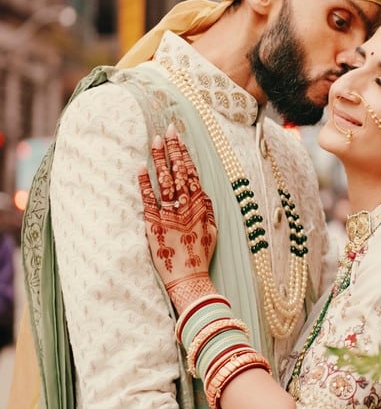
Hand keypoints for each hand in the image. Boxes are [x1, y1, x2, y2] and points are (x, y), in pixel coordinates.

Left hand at [139, 125, 217, 311]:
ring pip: (164, 180)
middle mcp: (186, 206)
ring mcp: (170, 214)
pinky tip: (140, 167)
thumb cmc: (200, 254)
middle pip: (179, 171)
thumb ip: (206, 207)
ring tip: (154, 141)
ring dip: (159, 159)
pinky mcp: (154, 224)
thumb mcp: (212, 228)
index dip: (184, 153)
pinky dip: (144, 182)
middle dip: (172, 149)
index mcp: (200, 205)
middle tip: (166, 130)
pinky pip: (148, 199)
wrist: (189, 278)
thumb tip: (201, 190)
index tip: (178, 137)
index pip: (192, 172)